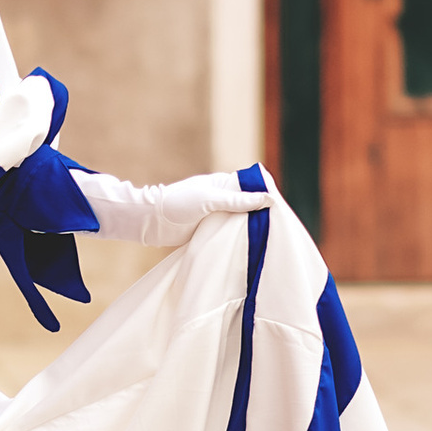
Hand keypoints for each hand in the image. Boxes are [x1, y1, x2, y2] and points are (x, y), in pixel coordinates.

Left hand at [76, 168, 276, 247]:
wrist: (151, 221)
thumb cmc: (178, 204)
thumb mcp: (210, 200)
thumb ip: (238, 200)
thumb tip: (268, 199)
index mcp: (223, 183)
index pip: (253, 185)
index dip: (267, 193)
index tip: (280, 207)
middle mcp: (222, 197)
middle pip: (249, 204)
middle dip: (262, 213)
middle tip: (279, 227)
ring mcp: (216, 214)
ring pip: (240, 220)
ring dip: (251, 228)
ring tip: (269, 239)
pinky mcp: (210, 229)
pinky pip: (229, 233)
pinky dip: (239, 238)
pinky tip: (251, 247)